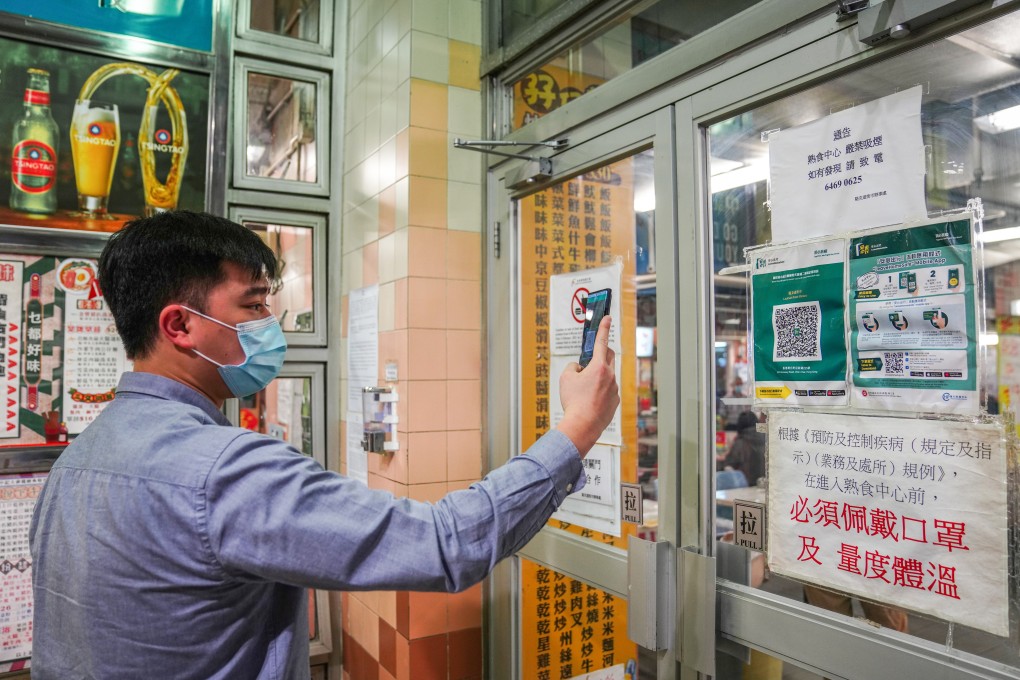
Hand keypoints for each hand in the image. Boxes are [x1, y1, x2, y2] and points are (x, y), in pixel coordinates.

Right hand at [555, 315, 619, 455]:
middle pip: (608, 356)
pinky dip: (600, 390)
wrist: (583, 424)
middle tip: (591, 358)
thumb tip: (579, 368)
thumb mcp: (566, 378)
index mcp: (598, 367)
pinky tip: (590, 400)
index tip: (607, 318)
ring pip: (607, 375)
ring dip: (598, 376)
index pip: (601, 342)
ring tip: (584, 390)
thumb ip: (573, 367)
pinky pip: (608, 390)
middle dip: (601, 353)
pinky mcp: (615, 401)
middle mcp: (610, 375)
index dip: (603, 328)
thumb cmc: (574, 401)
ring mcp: (614, 388)